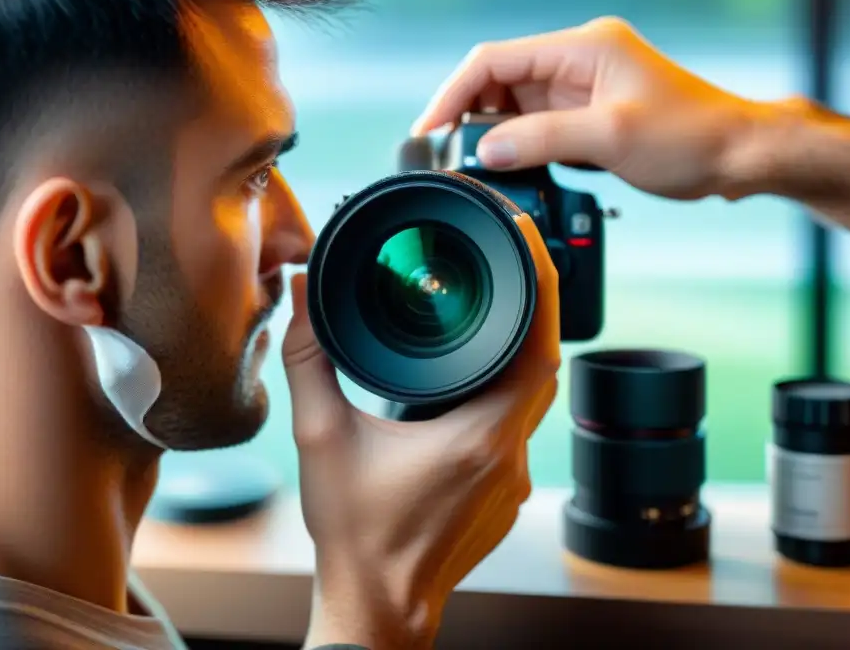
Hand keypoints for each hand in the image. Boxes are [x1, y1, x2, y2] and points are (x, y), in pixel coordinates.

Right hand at [282, 214, 559, 649]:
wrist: (376, 606)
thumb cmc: (355, 535)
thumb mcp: (320, 438)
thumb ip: (309, 360)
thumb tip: (303, 296)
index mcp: (478, 438)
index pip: (540, 350)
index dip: (541, 288)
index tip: (525, 243)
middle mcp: (509, 456)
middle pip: (546, 363)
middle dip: (535, 305)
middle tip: (510, 259)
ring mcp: (513, 478)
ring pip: (536, 395)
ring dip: (521, 348)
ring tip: (491, 307)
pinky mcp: (504, 491)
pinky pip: (521, 424)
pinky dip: (506, 388)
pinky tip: (474, 376)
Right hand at [411, 17, 762, 200]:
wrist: (737, 155)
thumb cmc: (691, 136)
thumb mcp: (610, 137)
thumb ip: (542, 140)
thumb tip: (487, 151)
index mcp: (583, 48)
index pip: (495, 59)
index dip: (455, 92)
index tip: (432, 127)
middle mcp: (578, 62)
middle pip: (500, 82)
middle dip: (470, 117)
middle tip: (452, 157)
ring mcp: (583, 89)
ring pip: (515, 107)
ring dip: (494, 136)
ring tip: (478, 168)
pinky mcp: (589, 116)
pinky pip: (538, 127)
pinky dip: (519, 147)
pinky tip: (512, 169)